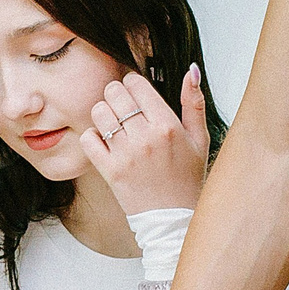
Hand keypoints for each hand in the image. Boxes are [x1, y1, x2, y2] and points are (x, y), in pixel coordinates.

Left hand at [80, 68, 209, 217]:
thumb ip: (195, 102)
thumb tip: (191, 70)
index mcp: (168, 125)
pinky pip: (88, 140)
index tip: (135, 94)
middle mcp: (145, 137)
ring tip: (113, 124)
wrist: (174, 219)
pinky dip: (92, 137)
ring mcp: (125, 154)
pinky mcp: (110, 171)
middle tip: (122, 106)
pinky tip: (104, 142)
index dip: (132, 84)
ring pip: (99, 113)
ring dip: (103, 114)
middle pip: (114, 93)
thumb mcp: (200, 139)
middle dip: (115, 95)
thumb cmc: (187, 178)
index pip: (136, 84)